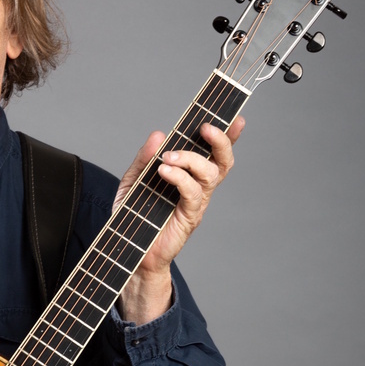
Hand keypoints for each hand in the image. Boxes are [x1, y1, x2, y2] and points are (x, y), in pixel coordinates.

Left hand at [115, 117, 244, 323]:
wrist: (127, 247)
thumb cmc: (133, 213)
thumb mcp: (132, 179)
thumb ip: (144, 158)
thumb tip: (158, 134)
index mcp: (188, 174)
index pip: (213, 151)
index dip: (228, 135)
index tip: (237, 117)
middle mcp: (198, 187)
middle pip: (223, 161)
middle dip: (220, 141)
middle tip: (205, 128)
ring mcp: (196, 202)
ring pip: (209, 174)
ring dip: (191, 159)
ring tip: (169, 158)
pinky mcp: (189, 217)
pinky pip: (192, 193)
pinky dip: (180, 178)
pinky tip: (164, 171)